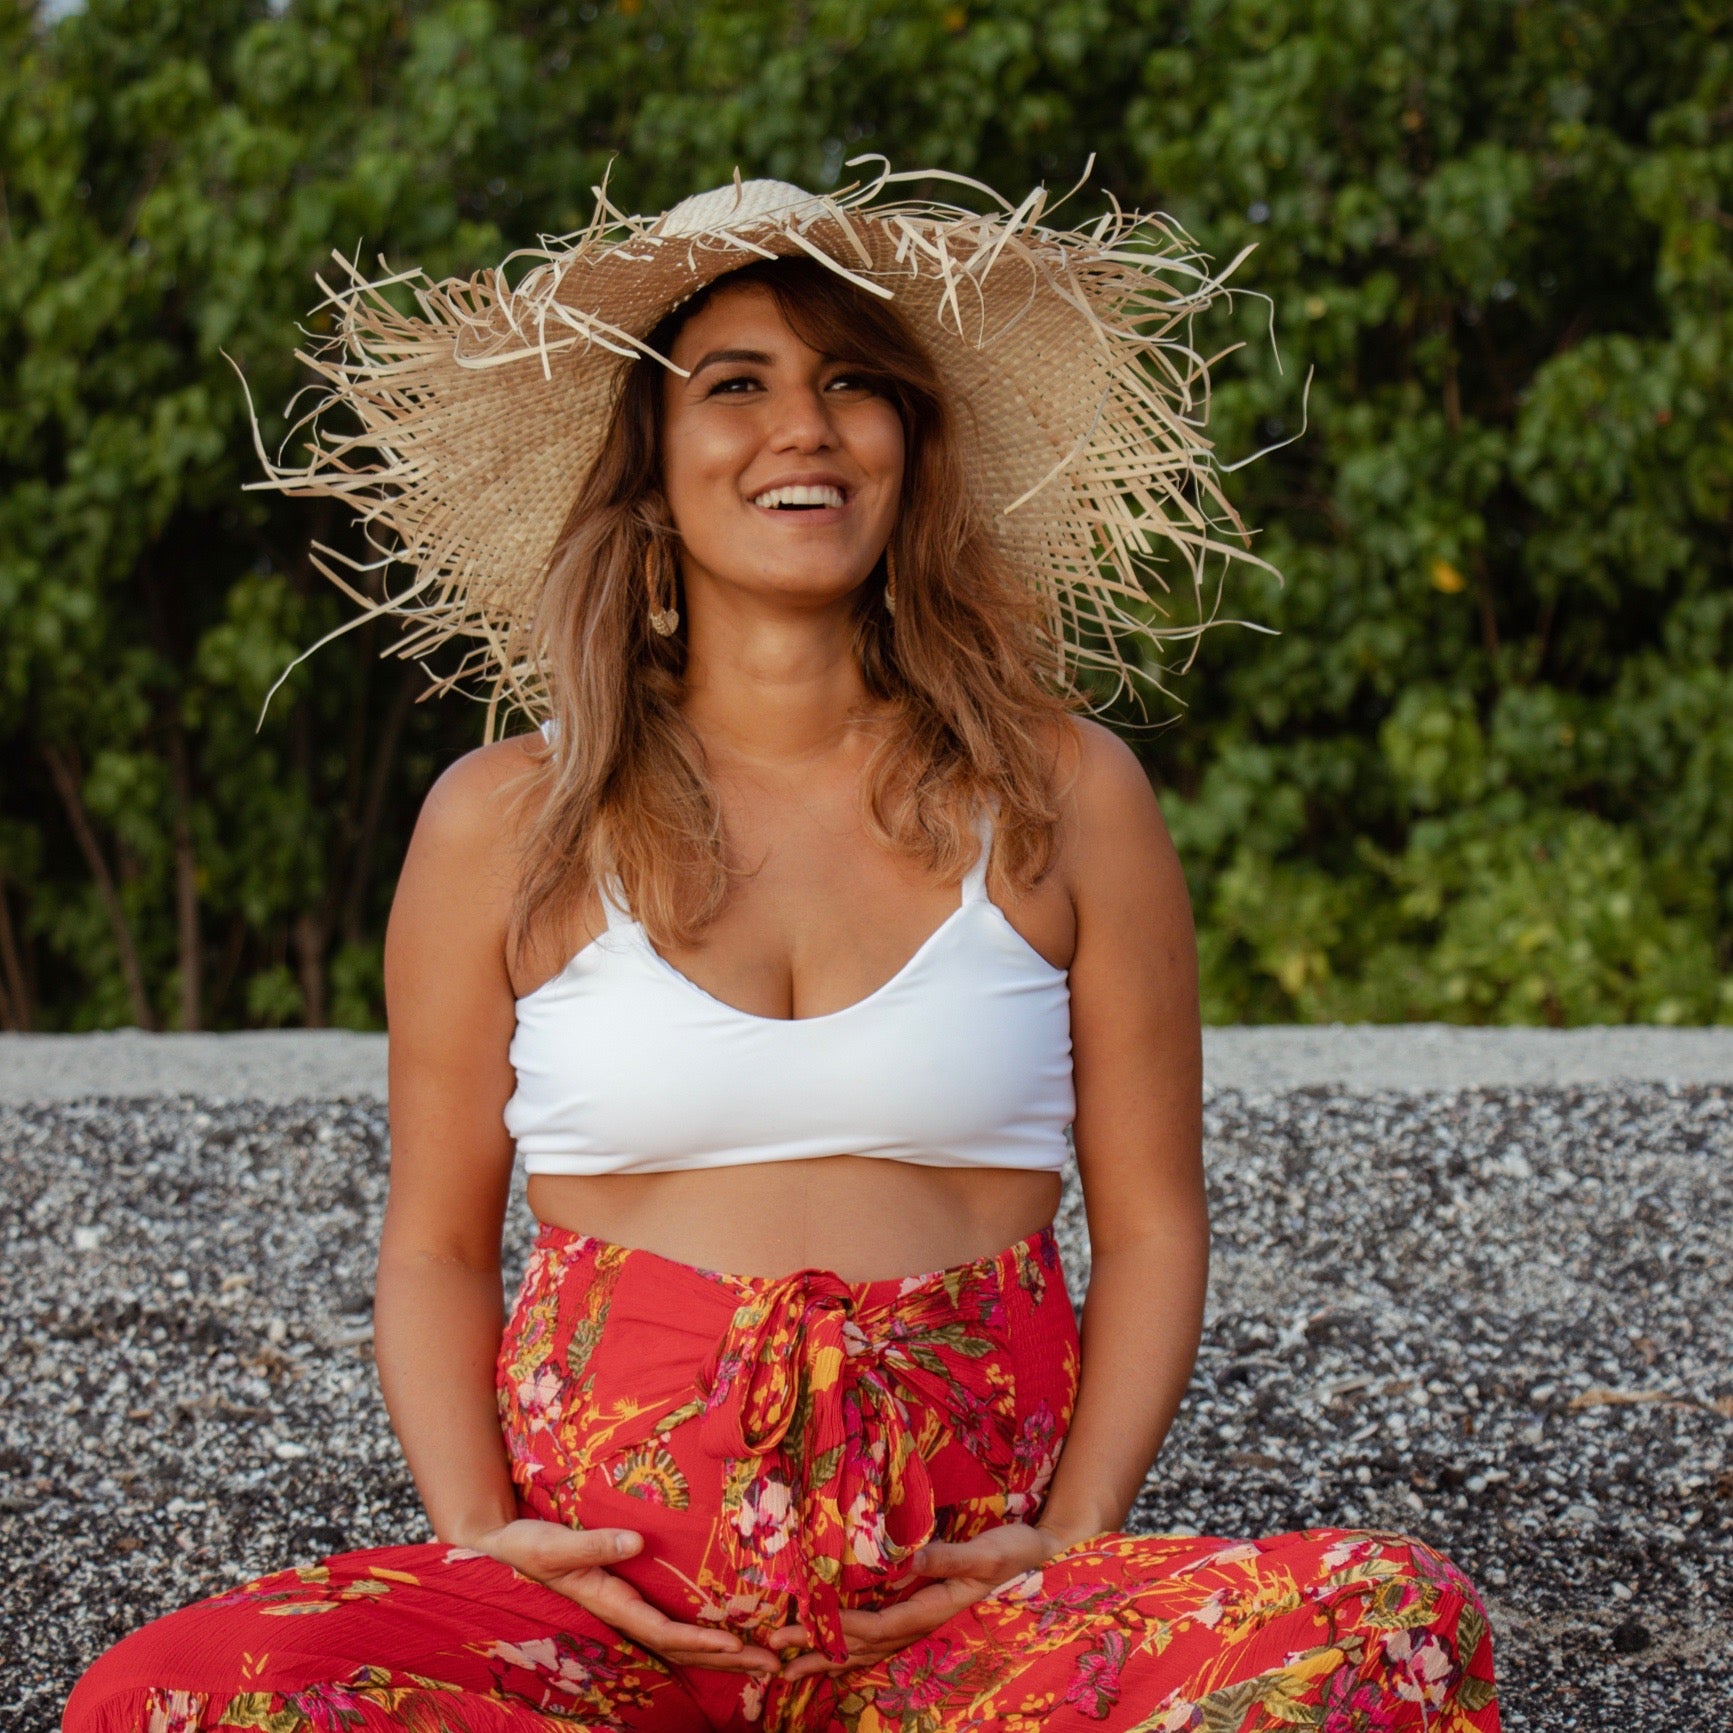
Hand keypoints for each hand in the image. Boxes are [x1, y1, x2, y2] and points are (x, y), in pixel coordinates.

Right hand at [469, 1518, 781, 1676]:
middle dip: (728, 1655)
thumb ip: (594, 1544)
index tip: (735, 1643)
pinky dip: (703, 1631)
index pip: (664, 1630)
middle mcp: (624, 1612)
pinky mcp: (628, 1595)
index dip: (700, 1639)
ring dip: (723, 1649)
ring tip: (766, 1655)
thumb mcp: (555, 1544)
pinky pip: (672, 1620)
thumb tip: (637, 1542)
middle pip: (683, 1644)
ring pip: (681, 1637)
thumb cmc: (528, 1546)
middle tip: (775, 1661)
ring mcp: (627, 1607)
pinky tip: (729, 1629)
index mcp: (611, 1602)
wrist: (506, 1548)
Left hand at [769, 1522, 1076, 1681]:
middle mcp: (921, 1624)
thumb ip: (949, 1557)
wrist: (1034, 1556)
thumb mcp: (985, 1552)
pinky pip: (877, 1637)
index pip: (877, 1625)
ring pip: (866, 1649)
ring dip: (826, 1656)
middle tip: (774, 1656)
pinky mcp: (920, 1611)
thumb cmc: (1011, 1551)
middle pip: (862, 1645)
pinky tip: (825, 1649)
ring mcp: (919, 1622)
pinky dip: (847, 1646)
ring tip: (786, 1667)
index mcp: (933, 1609)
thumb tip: (911, 1559)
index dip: (840, 1629)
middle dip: (819, 1650)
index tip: (803, 1627)